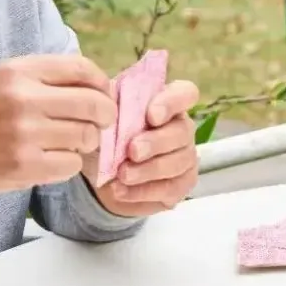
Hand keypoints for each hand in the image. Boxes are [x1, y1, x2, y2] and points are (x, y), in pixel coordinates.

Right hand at [0, 55, 114, 209]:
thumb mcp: (1, 80)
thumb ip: (45, 77)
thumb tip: (98, 84)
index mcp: (17, 71)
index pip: (82, 69)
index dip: (102, 84)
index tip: (103, 95)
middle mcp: (22, 99)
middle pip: (94, 104)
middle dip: (105, 115)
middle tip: (101, 122)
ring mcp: (24, 135)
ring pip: (87, 136)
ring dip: (86, 142)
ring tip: (68, 142)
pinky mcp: (25, 166)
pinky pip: (71, 165)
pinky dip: (68, 164)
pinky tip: (51, 160)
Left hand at [92, 78, 201, 217]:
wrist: (100, 175)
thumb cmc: (105, 137)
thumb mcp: (101, 120)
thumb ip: (108, 108)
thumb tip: (106, 101)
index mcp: (166, 103)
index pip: (185, 93)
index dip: (172, 103)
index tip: (151, 116)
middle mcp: (181, 128)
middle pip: (183, 132)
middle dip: (156, 143)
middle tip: (132, 152)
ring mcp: (185, 157)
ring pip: (177, 162)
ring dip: (148, 170)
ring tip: (122, 174)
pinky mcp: (180, 184)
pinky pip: (169, 189)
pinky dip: (142, 191)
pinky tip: (120, 190)